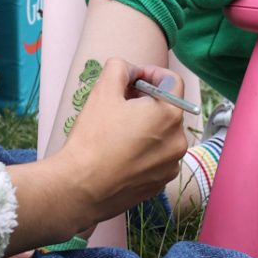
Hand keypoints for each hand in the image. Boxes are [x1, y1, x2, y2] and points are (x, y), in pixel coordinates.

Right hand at [59, 58, 188, 230]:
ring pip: (163, 132)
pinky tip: (120, 151)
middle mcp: (178, 141)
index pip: (171, 80)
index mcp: (170, 115)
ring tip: (118, 128)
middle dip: (146, 99)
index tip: (130, 79)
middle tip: (119, 102)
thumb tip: (128, 70)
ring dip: (145, 124)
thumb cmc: (93, 138)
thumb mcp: (103, 90)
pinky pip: (157, 155)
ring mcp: (170, 165)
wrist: (80, 188)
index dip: (149, 73)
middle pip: (167, 107)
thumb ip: (120, 68)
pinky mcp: (160, 184)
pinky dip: (144, 148)